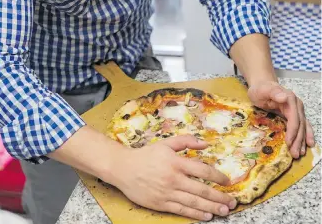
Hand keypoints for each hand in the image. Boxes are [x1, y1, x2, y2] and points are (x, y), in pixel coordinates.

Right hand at [110, 135, 236, 220]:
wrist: (124, 168)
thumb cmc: (147, 155)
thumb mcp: (166, 143)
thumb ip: (186, 141)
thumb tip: (205, 144)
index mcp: (176, 162)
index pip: (202, 171)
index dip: (217, 177)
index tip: (227, 181)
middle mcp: (174, 179)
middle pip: (202, 190)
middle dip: (219, 197)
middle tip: (233, 202)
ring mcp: (168, 193)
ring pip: (194, 202)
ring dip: (212, 208)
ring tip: (224, 211)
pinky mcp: (161, 204)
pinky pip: (182, 210)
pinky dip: (196, 214)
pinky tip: (207, 216)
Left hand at [248, 81, 314, 157]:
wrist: (262, 85)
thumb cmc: (260, 89)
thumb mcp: (263, 90)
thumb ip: (273, 92)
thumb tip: (284, 97)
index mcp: (290, 99)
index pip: (294, 118)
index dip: (293, 131)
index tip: (288, 142)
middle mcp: (296, 105)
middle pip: (300, 124)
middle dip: (298, 140)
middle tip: (294, 154)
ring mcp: (297, 109)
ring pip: (303, 127)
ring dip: (302, 140)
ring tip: (300, 153)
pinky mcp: (295, 114)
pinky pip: (303, 125)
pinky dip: (306, 135)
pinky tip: (308, 144)